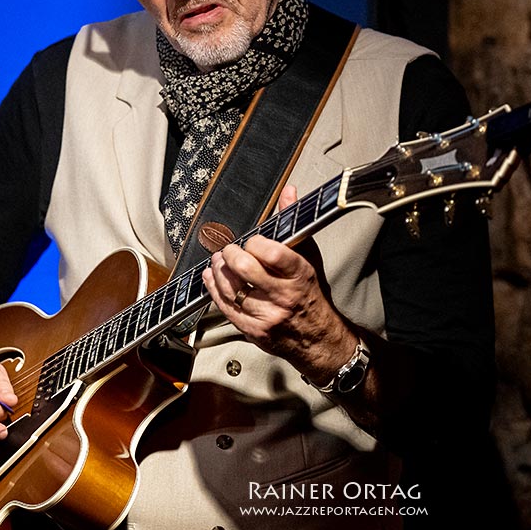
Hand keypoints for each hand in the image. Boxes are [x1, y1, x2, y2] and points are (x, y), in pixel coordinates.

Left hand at [202, 185, 356, 379]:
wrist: (319, 338)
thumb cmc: (311, 292)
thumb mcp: (308, 256)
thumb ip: (292, 223)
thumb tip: (288, 191)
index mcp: (299, 275)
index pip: (271, 253)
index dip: (255, 243)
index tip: (252, 241)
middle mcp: (284, 296)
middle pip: (245, 269)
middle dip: (231, 255)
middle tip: (228, 250)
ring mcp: (267, 315)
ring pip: (231, 288)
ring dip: (218, 271)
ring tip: (219, 262)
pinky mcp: (253, 330)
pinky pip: (225, 307)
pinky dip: (213, 290)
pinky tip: (211, 278)